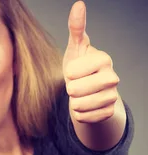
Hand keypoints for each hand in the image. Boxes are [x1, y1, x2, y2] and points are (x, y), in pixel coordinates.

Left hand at [63, 1, 119, 123]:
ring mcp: (113, 96)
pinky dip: (79, 114)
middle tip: (76, 85)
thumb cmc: (80, 67)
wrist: (90, 92)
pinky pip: (84, 118)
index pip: (72, 71)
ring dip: (73, 102)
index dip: (68, 73)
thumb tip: (78, 4)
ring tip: (79, 95)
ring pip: (79, 105)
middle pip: (75, 90)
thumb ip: (76, 28)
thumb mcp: (75, 48)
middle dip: (69, 89)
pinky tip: (85, 106)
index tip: (74, 71)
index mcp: (104, 59)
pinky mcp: (109, 112)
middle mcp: (113, 77)